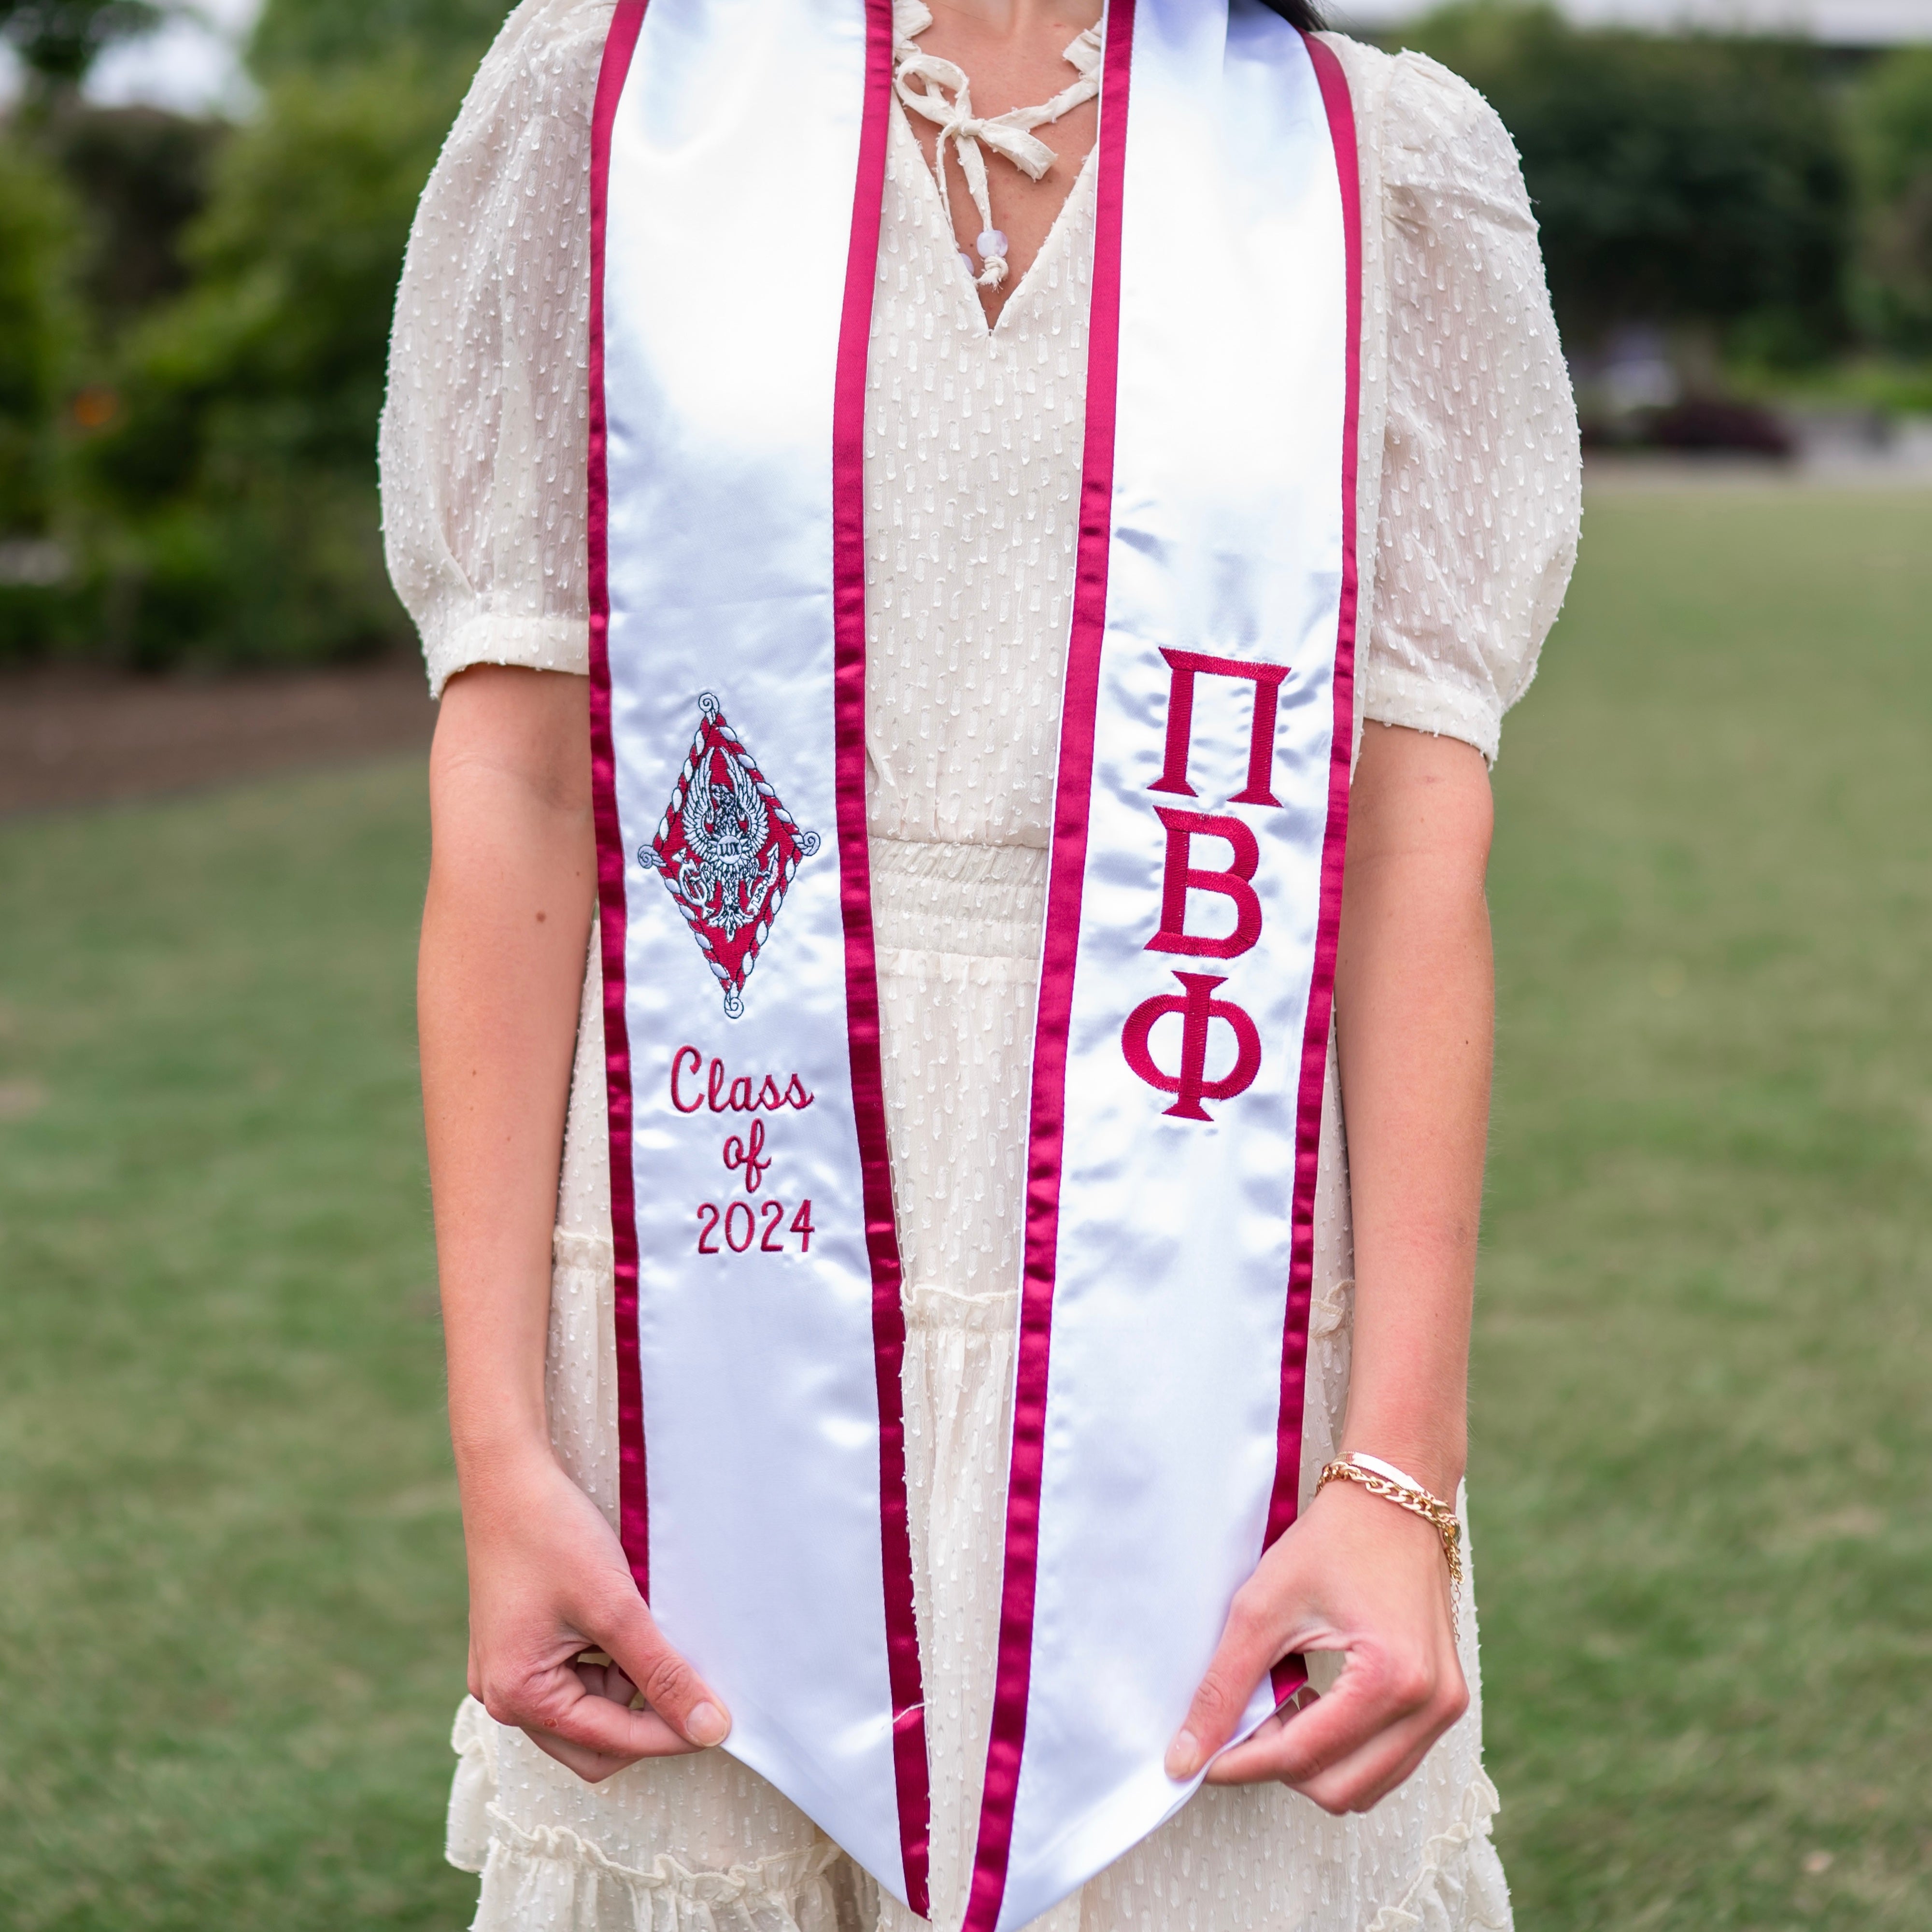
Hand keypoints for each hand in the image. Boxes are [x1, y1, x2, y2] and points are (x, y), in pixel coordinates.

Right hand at [462, 1442, 730, 1782]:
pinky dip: (606, 1668)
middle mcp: (503, 1697)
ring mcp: (505, 1675)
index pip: (611, 1742)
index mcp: (518, 1696)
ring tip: (651, 1636)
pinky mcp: (516, 1651)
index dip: (670, 1734)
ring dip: (626, 1690)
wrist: (509, 1476)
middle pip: (593, 1746)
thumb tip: (710, 1728)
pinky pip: (571, 1683)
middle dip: (644, 1721)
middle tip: (691, 1686)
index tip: (720, 1721)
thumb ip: (663, 1673)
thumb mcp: (617, 1607)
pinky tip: (626, 1628)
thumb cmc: (553, 1535)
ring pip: (585, 1714)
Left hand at [1163, 1476, 1465, 1813]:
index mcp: (1392, 1678)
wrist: (1392, 1501)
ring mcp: (1446, 1707)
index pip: (1305, 1757)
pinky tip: (1313, 1706)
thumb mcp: (1262, 1606)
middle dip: (1280, 1767)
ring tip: (1279, 1708)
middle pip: (1340, 1789)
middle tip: (1244, 1722)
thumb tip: (1185, 1757)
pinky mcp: (1445, 1703)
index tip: (1200, 1757)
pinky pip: (1389, 1762)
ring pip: (1366, 1787)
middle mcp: (1431, 1704)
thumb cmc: (1330, 1542)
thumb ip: (1223, 1686)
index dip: (1242, 1763)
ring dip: (1313, 1764)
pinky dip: (1344, 1752)